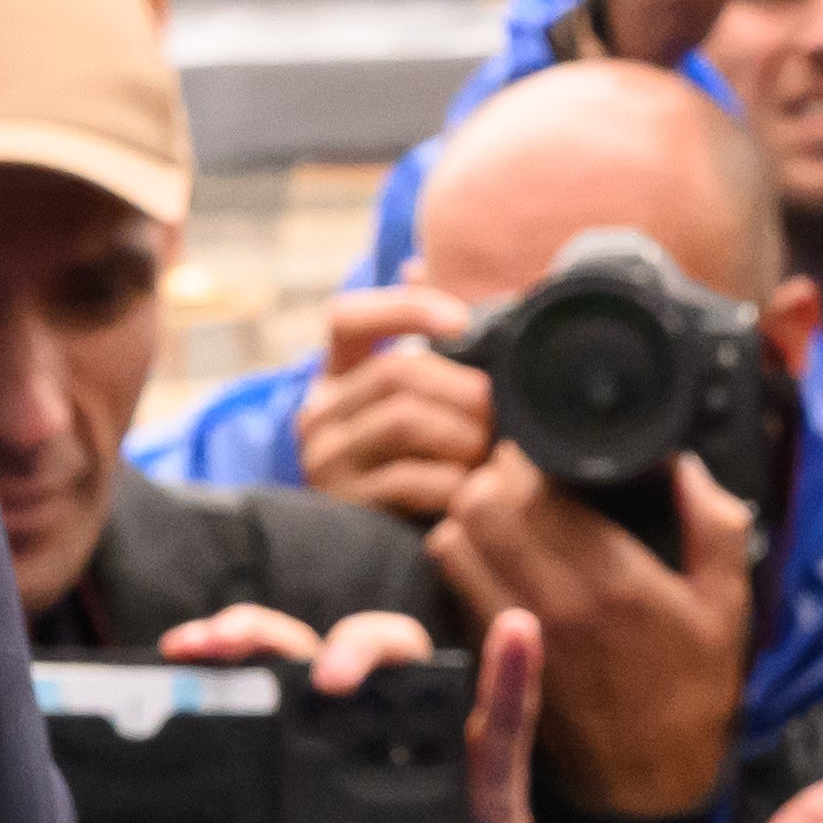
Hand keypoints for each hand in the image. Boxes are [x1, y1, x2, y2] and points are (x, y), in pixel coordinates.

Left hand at [188, 604, 581, 822]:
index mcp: (317, 763)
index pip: (269, 684)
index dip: (230, 653)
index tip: (184, 647)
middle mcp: (370, 739)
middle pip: (323, 651)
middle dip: (273, 633)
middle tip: (234, 645)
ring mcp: (435, 750)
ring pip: (405, 660)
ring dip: (369, 646)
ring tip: (341, 676)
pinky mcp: (493, 780)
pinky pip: (505, 721)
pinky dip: (513, 675)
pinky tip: (516, 634)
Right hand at [295, 285, 494, 523]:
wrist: (395, 557)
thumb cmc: (424, 465)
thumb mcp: (421, 402)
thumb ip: (425, 345)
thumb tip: (417, 265)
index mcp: (336, 375)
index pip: (348, 318)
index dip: (404, 310)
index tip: (461, 324)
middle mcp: (318, 413)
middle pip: (396, 372)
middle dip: (465, 390)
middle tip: (505, 413)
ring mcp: (325, 461)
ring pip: (405, 421)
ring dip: (465, 435)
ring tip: (493, 452)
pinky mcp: (345, 507)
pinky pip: (410, 480)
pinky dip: (455, 481)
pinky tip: (474, 489)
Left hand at [429, 424, 756, 822]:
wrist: (651, 783)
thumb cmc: (692, 690)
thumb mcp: (728, 605)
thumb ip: (715, 524)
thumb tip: (684, 464)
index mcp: (613, 579)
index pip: (529, 490)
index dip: (525, 456)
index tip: (542, 452)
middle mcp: (554, 602)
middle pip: (475, 507)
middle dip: (489, 478)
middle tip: (516, 477)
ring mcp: (516, 634)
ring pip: (450, 544)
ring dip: (467, 518)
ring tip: (502, 513)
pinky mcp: (493, 660)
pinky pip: (452, 588)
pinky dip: (462, 560)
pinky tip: (495, 556)